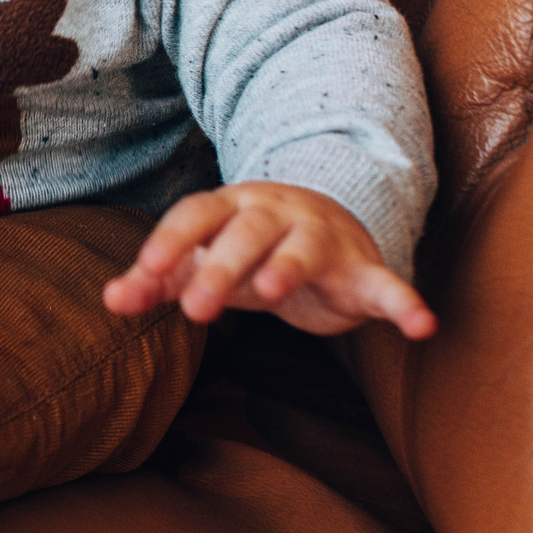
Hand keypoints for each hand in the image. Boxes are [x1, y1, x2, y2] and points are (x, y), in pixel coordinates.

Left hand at [102, 182, 435, 338]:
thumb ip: (158, 281)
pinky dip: (405, 302)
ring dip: (288, 267)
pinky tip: (422, 326)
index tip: (145, 273)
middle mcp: (276, 213)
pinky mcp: (363, 270)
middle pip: (244, 233)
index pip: (194, 216)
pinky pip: (388, 284)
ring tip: (272, 292)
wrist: (326, 227)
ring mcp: (323, 238)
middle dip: (221, 268)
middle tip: (194, 309)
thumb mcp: (203, 262)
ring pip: (304, 249)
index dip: (169, 243)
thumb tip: (109, 301)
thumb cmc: (247, 249)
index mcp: (230, 207)